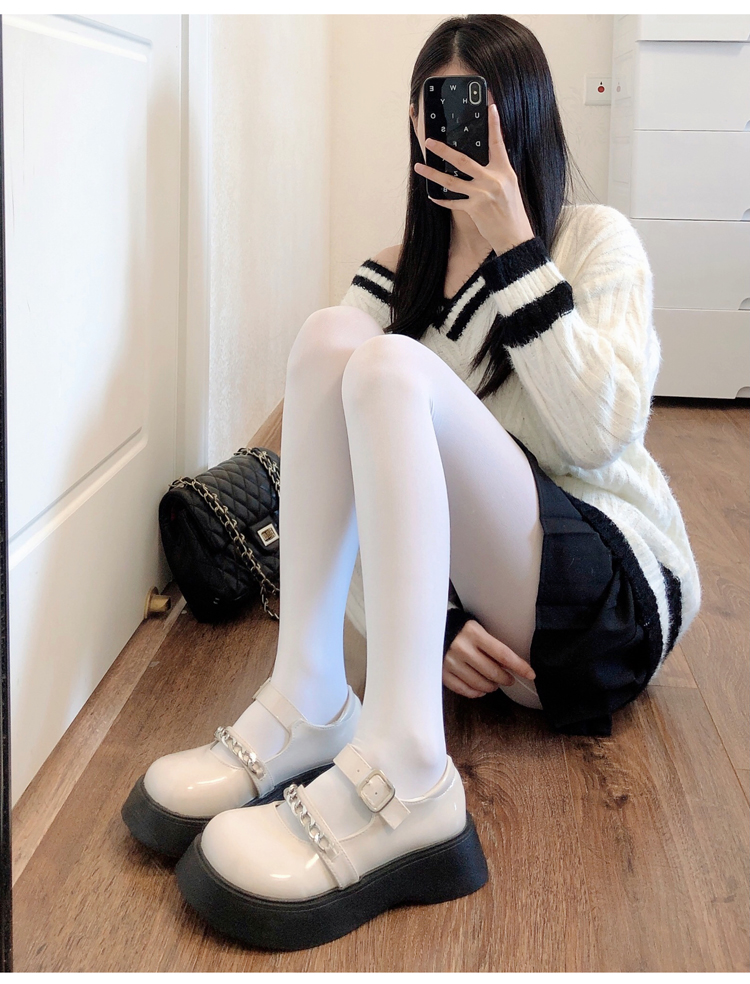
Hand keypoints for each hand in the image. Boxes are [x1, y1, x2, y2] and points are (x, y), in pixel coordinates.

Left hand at [413, 103, 534, 256]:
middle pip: (463, 161)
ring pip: (451, 181)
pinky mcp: (474, 210)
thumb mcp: (510, 186)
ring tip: (419, 166)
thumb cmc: (512, 211)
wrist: (515, 236)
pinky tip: (432, 195)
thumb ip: (496, 172)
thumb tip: (482, 162)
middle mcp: (492, 180)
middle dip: (443, 150)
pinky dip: (441, 199)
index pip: (498, 143)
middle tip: (429, 142)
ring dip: (432, 174)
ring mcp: (482, 195)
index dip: (494, 124)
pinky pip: (453, 202)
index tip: (490, 107)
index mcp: (504, 171)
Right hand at [443, 618, 536, 698]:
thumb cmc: (462, 632)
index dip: (519, 666)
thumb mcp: (478, 631)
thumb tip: (512, 667)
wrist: (433, 630)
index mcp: (474, 633)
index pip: (503, 654)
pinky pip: (464, 690)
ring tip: (494, 684)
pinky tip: (480, 690)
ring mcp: (451, 662)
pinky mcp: (442, 673)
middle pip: (492, 672)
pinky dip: (475, 692)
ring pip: (479, 683)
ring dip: (491, 687)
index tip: (530, 674)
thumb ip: (492, 647)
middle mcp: (462, 648)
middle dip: (505, 679)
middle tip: (509, 679)